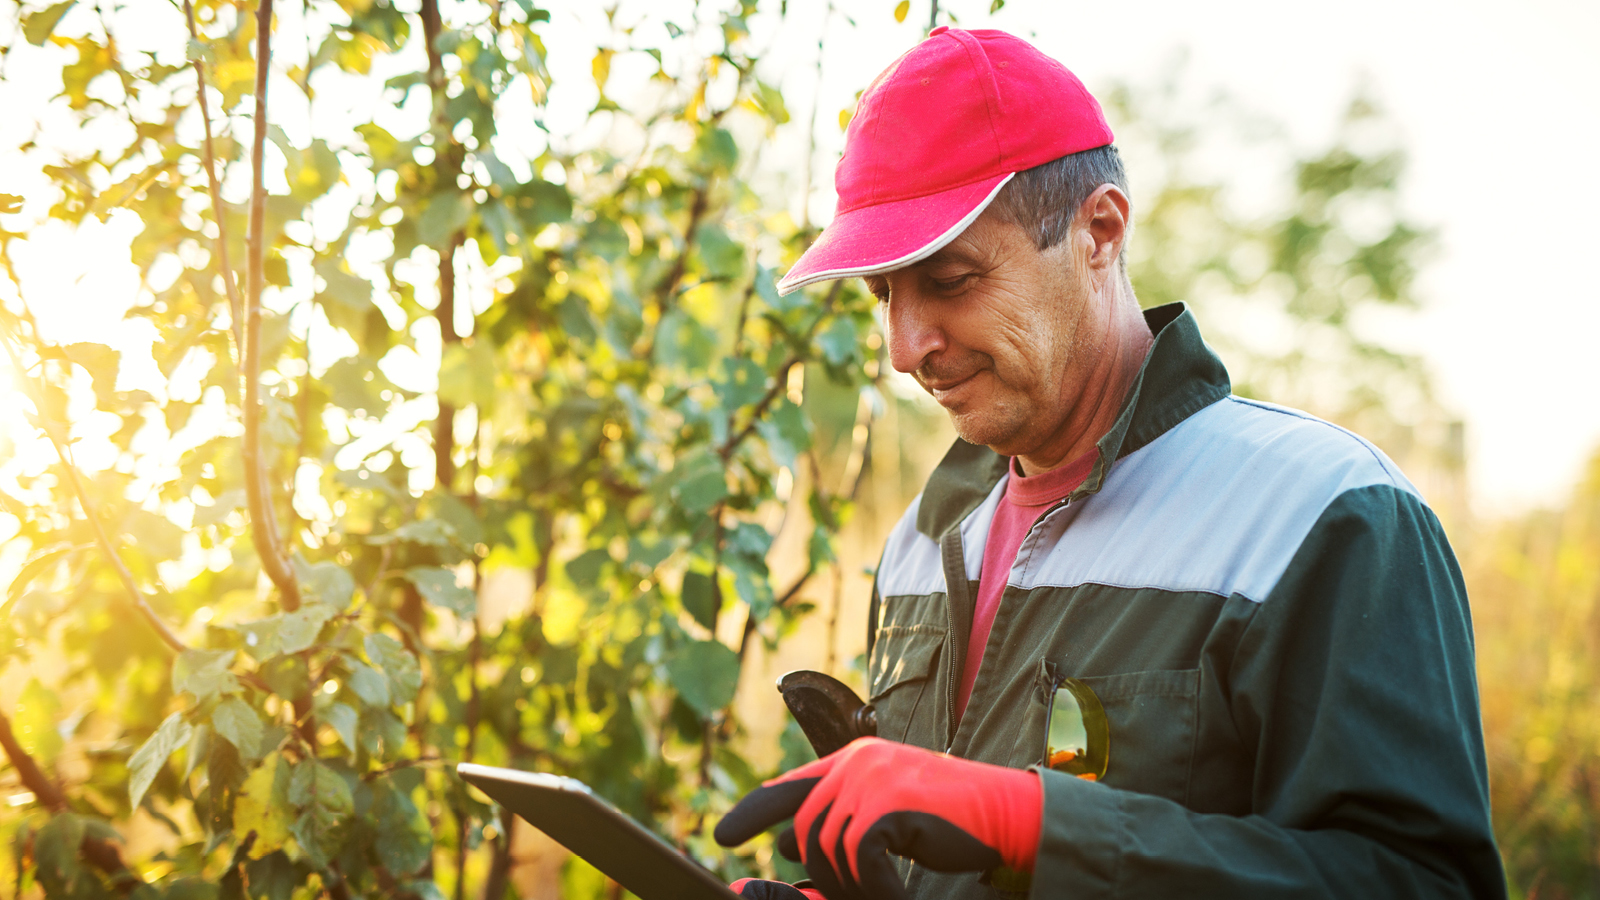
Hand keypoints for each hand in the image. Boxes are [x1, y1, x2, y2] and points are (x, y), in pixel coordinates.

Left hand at [714, 738, 1041, 899]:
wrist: (1004, 813)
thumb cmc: (947, 822)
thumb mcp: (885, 820)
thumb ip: (839, 826)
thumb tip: (782, 850)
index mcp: (853, 760)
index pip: (790, 786)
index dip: (753, 811)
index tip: (722, 836)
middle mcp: (856, 762)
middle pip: (806, 829)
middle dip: (824, 874)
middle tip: (860, 893)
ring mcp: (872, 778)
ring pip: (828, 848)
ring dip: (853, 884)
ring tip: (885, 891)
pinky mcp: (889, 802)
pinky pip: (858, 858)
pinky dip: (877, 887)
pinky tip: (898, 893)